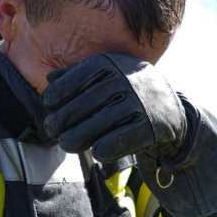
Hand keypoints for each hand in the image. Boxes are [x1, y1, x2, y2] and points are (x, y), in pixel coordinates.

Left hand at [42, 53, 186, 162]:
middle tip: (51, 129)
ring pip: (103, 121)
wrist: (169, 110)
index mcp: (113, 64)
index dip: (62, 89)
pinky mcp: (151, 126)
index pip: (82, 75)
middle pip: (89, 100)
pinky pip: (125, 138)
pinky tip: (96, 153)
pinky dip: (109, 147)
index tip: (47, 102)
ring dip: (81, 135)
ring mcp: (139, 102)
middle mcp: (127, 80)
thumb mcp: (107, 76)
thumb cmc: (127, 93)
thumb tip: (49, 79)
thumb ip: (79, 76)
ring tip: (66, 143)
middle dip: (65, 116)